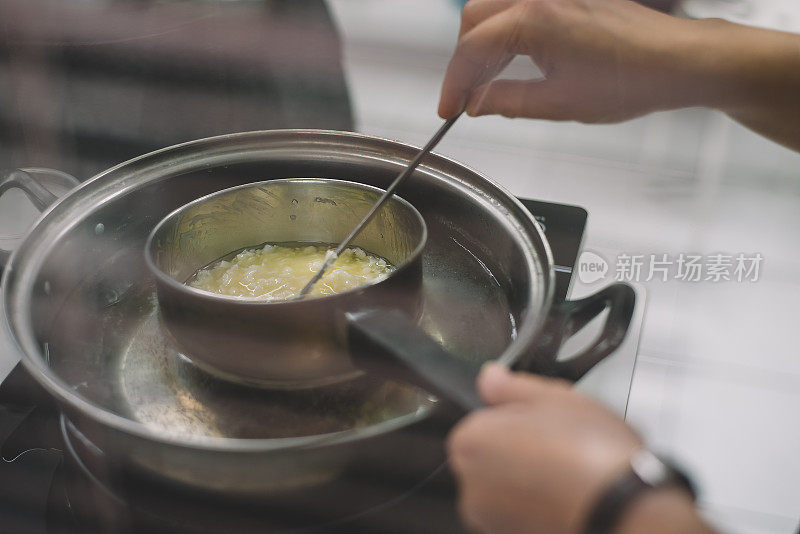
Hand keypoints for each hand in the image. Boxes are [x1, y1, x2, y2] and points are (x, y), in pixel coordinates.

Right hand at [438, 0, 712, 122]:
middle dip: (463, 59)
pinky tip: (512, 60)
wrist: (678, 62)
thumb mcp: (558, 104)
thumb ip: (507, 101)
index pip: (471, 50)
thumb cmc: (630, 79)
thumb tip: (477, 103)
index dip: (453, 83)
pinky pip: (520, 7)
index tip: (448, 108)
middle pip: (474, 19)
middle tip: (464, 96)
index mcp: (532, 20)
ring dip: (483, 43)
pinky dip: (505, 32)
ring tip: (486, 82)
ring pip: (495, 9)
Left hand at [447, 363, 642, 533]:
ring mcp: (491, 520)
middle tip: (561, 443)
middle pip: (492, 455)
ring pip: (507, 486)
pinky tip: (570, 494)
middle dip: (520, 448)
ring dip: (531, 477)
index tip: (543, 419)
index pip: (483, 419)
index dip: (517, 416)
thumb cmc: (590, 454)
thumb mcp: (553, 397)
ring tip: (570, 470)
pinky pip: (523, 512)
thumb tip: (489, 377)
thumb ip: (511, 386)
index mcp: (471, 442)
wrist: (623, 510)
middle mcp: (471, 486)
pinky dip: (540, 504)